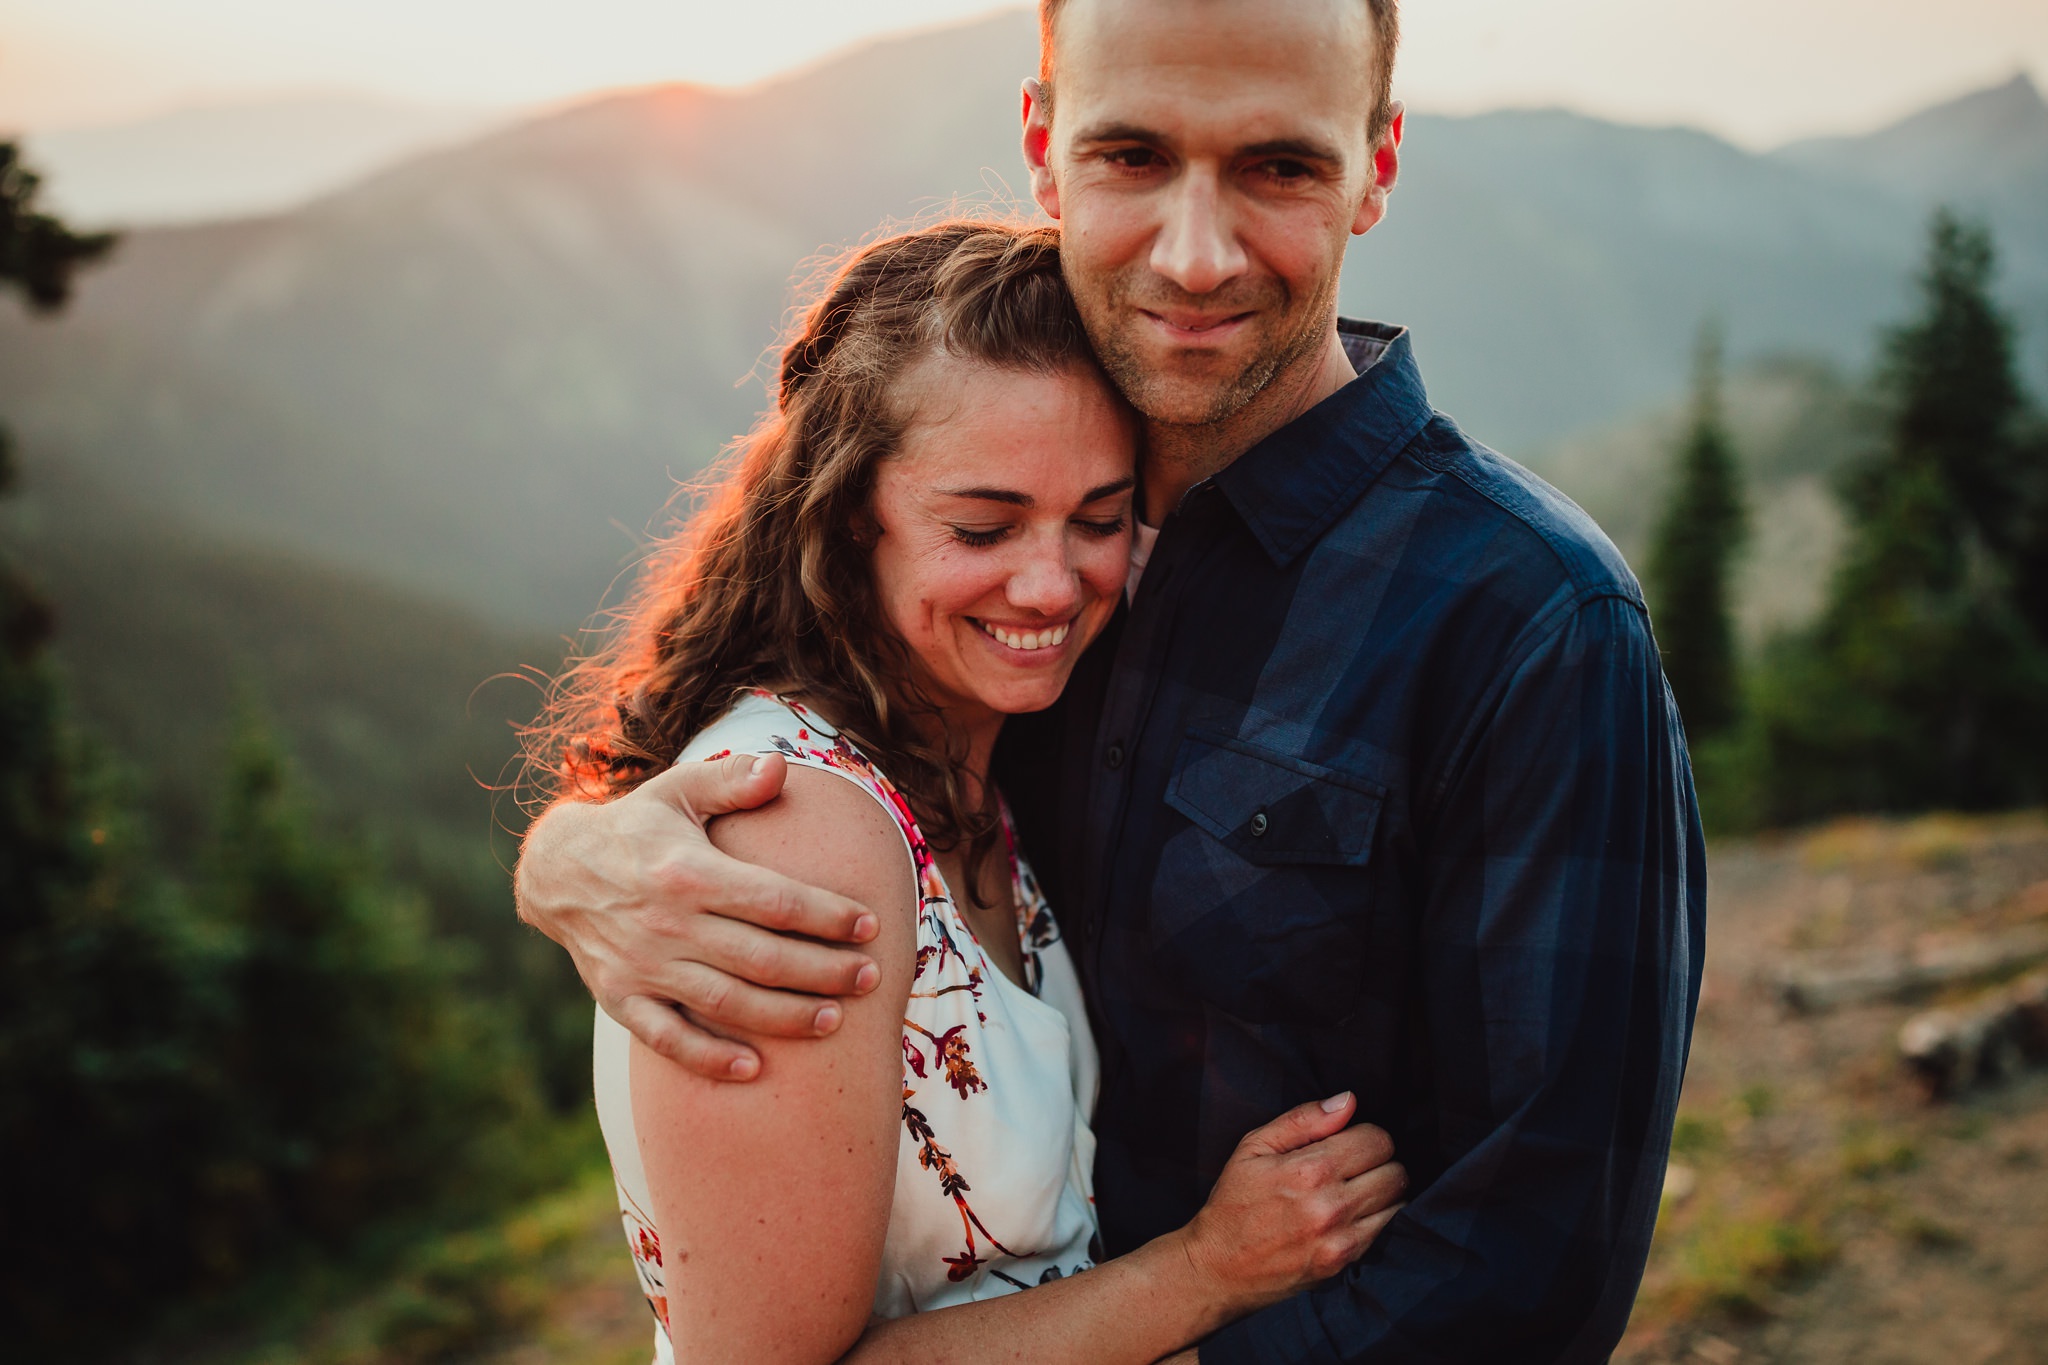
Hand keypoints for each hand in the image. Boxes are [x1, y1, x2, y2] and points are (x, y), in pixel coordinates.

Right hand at [514, 751, 883, 1079]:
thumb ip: (731, 780)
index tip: (870, 925)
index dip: (828, 916)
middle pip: (762, 958)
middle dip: (823, 971)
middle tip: (871, 978)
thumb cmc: (637, 827)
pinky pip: (668, 1039)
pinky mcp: (621, 998)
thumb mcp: (677, 790)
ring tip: (834, 1021)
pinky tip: (753, 1069)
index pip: (774, 901)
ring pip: (726, 1002)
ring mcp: (643, 967)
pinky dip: (709, 1058)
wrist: (556, 871)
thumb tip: (781, 766)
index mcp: (688, 872)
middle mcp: (667, 924)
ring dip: (784, 1017)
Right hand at [1173, 1094, 1405, 1318]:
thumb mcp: (1254, 1147)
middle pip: (1395, 1171)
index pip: (1378, 1140)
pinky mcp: (1343, 1263)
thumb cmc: (1234, 1202)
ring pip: (1397, 1202)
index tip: (1350, 1143)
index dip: (1366, 1136)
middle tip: (1355, 1168)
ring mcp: (1340, 1238)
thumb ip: (1303, 1120)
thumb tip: (1348, 1100)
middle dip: (1379, 1163)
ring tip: (1354, 1192)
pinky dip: (1378, 1218)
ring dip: (1382, 1192)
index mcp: (1310, 1169)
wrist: (1218, 1268)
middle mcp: (1331, 1205)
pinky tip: (1352, 1216)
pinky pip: (1387, 1231)